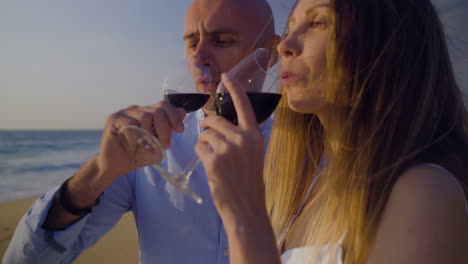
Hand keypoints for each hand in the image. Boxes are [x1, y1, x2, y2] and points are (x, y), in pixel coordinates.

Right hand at [97, 101, 185, 181]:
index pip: (164, 105)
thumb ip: (169, 128)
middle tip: (165, 145)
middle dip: (165, 129)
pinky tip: (132, 145)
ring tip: (145, 147)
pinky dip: (135, 137)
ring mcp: (124, 112)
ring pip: (145, 116)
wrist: (116, 165)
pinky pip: (130, 123)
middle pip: (157, 111)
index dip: (174, 116)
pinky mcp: (113, 118)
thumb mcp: (158, 143)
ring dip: (149, 135)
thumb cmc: (136, 154)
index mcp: (147, 112)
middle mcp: (136, 110)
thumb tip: (182, 112)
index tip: (180, 130)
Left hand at [195, 73, 266, 221]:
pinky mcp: (214, 161)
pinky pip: (199, 147)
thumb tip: (219, 123)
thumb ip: (240, 137)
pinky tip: (208, 163)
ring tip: (212, 156)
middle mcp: (243, 139)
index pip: (244, 105)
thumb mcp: (253, 154)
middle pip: (216, 120)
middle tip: (206, 132)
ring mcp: (228, 150)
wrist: (246, 207)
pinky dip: (200, 153)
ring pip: (205, 134)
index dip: (234, 89)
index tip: (226, 75)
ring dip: (204, 142)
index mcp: (255, 136)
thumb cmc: (248, 181)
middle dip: (207, 124)